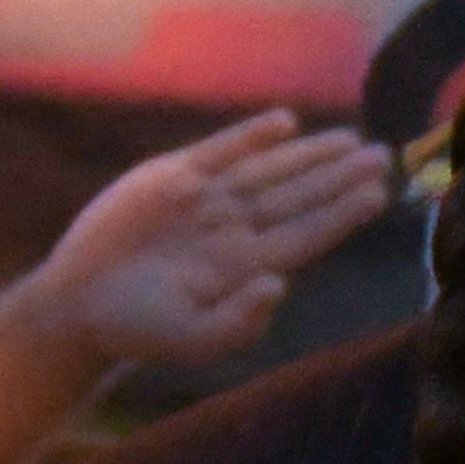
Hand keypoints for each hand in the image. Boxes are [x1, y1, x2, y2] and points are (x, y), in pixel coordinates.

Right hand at [0, 112, 396, 386]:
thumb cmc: (140, 330)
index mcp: (246, 267)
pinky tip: (285, 123)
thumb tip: (279, 284)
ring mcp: (206, 200)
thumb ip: (239, 321)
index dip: (342, 214)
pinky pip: (221, 149)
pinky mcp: (172, 176)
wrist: (80, 304)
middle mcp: (234, 229)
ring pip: (268, 170)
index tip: (378, 194)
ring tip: (350, 139)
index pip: (306, 236)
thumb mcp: (192, 340)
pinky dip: (251, 136)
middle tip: (384, 156)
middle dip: (340, 177)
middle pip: (298, 197)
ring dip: (308, 154)